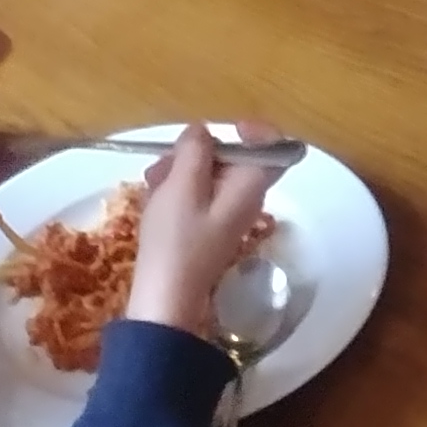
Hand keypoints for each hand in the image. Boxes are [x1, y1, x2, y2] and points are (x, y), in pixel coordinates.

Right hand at [120, 122, 284, 336]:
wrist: (165, 297)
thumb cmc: (176, 240)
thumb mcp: (182, 186)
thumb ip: (196, 150)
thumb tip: (203, 131)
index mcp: (250, 186)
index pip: (274, 148)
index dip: (253, 131)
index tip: (222, 129)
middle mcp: (246, 199)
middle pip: (233, 158)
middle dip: (198, 152)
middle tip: (166, 160)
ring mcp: (227, 215)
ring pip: (210, 175)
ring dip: (181, 170)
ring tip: (152, 181)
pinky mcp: (208, 227)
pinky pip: (198, 195)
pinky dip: (177, 189)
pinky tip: (153, 197)